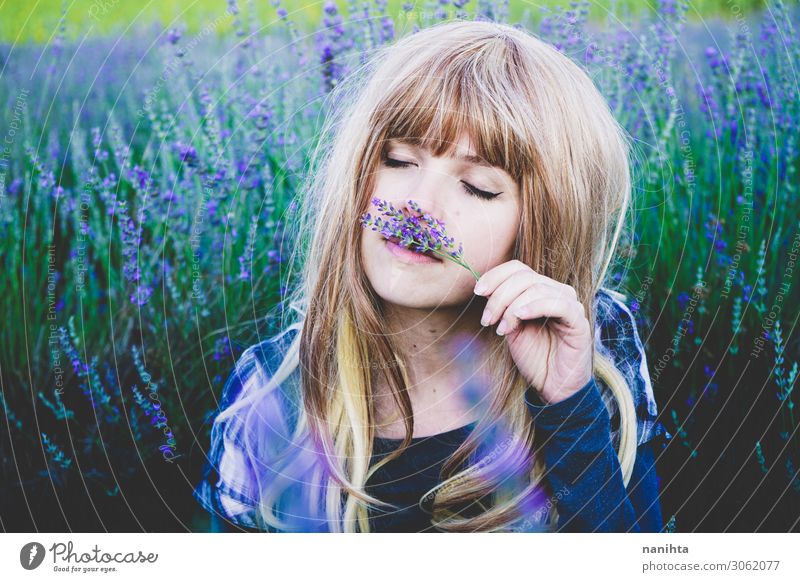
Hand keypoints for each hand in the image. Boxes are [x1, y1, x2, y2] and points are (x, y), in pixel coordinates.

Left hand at [473, 260, 592, 404]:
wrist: (554, 387)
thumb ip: (503, 307)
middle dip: (499, 296)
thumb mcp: (511, 328)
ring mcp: (570, 304)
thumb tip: (485, 288)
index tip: (477, 292)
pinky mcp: (579, 321)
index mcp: (540, 290)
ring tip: (502, 328)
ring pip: (537, 288)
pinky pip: (558, 304)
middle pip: (523, 277)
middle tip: (487, 320)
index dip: (495, 276)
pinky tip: (519, 318)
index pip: (518, 268)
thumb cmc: (534, 358)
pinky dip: (534, 307)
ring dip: (511, 306)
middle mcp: (557, 292)